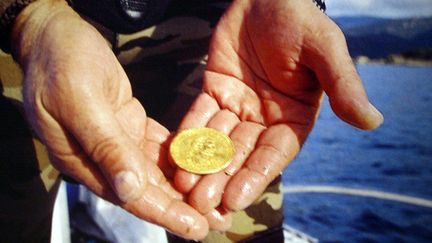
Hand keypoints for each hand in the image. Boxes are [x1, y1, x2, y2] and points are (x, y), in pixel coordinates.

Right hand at [12, 0, 206, 238]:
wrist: (56, 35)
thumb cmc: (61, 62)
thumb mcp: (80, 100)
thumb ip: (104, 146)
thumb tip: (131, 190)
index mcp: (83, 160)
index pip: (129, 195)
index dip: (163, 213)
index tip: (196, 227)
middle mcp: (102, 158)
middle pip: (147, 189)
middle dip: (182, 206)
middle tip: (218, 219)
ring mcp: (117, 141)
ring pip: (155, 171)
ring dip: (186, 185)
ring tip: (218, 196)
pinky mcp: (128, 125)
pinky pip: (158, 147)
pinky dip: (180, 156)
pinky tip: (203, 164)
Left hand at [173, 0, 383, 226]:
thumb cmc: (299, 20)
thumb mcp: (325, 49)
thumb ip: (343, 85)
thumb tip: (372, 121)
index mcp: (294, 118)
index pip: (274, 153)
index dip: (256, 176)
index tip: (237, 198)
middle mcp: (265, 119)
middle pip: (241, 155)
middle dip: (222, 178)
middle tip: (203, 203)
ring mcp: (238, 107)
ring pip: (217, 141)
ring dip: (201, 163)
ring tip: (184, 186)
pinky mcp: (214, 91)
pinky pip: (199, 116)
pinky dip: (188, 134)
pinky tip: (175, 154)